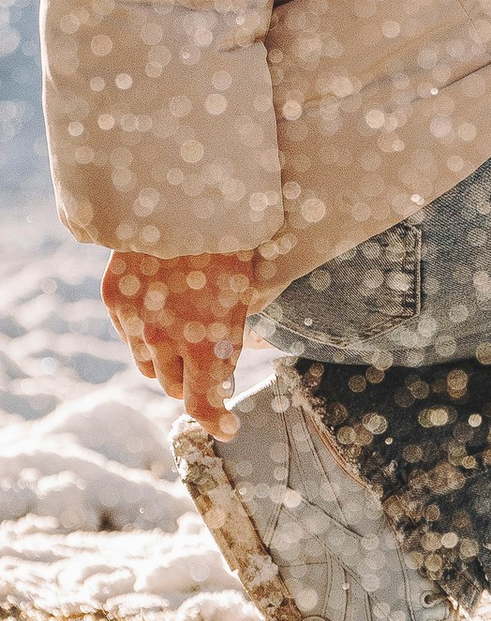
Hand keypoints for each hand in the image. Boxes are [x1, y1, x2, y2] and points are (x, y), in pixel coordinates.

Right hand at [103, 248, 258, 437]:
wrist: (189, 195)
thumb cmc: (231, 241)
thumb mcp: (246, 293)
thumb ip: (231, 338)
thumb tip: (225, 373)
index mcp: (205, 341)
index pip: (203, 403)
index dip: (217, 420)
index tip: (229, 425)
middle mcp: (165, 338)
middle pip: (172, 386)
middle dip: (192, 383)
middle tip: (208, 368)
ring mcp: (134, 319)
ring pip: (146, 365)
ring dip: (166, 360)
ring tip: (184, 334)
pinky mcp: (114, 297)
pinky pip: (128, 334)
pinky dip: (144, 332)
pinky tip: (161, 310)